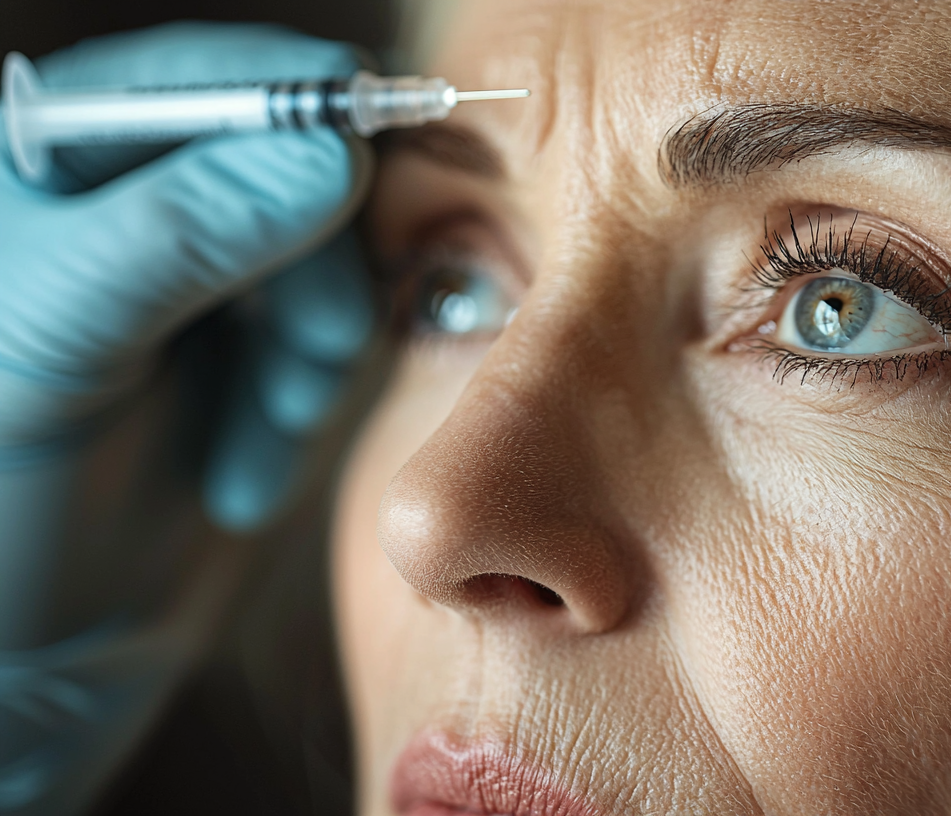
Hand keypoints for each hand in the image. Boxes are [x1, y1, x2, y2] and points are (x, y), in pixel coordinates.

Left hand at [0, 23, 372, 814]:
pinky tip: (247, 468)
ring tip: (259, 436)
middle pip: (294, 166)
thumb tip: (324, 154)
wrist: (34, 653)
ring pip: (333, 257)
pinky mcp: (256, 356)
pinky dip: (311, 403)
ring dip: (314, 355)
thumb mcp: (60, 345)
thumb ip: (181, 236)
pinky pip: (337, 337)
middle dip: (315, 271)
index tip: (363, 153)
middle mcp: (137, 208)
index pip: (200, 82)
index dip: (294, 106)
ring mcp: (204, 283)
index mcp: (54, 164)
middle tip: (305, 359)